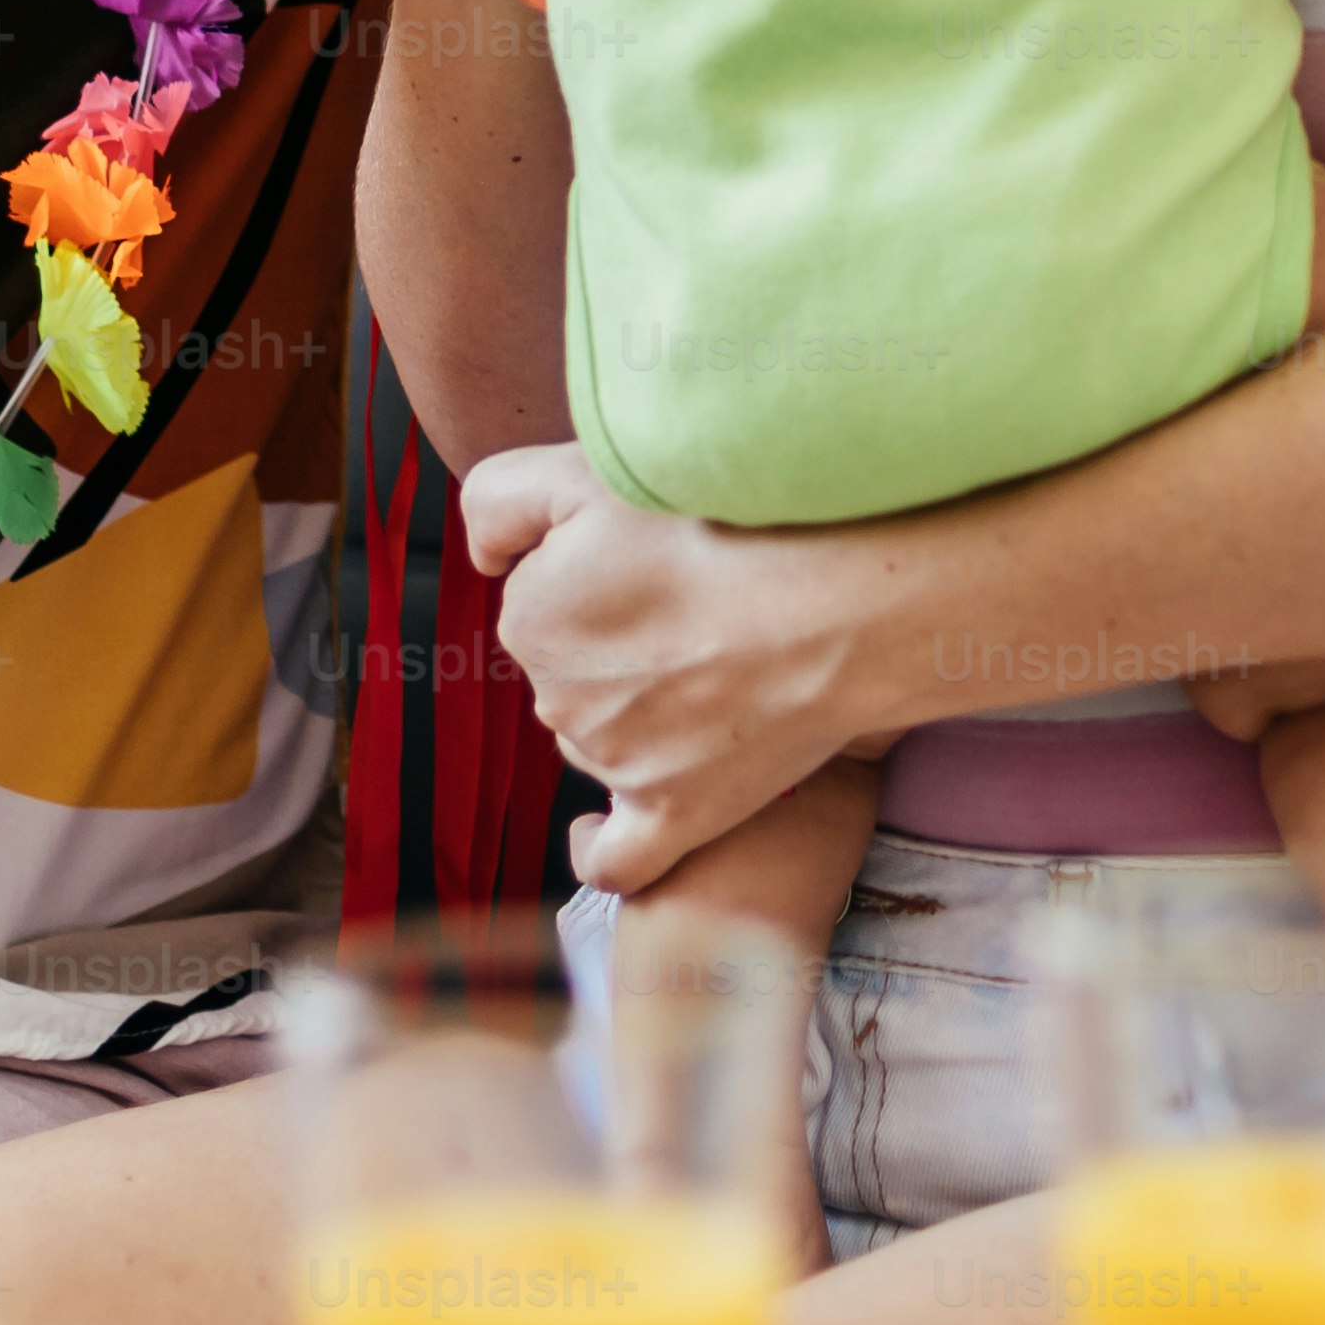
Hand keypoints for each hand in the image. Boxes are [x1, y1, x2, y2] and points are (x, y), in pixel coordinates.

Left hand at [462, 441, 866, 889]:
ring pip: (600, 739)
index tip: (660, 559)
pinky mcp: (673, 815)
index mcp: (531, 615)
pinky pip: (616, 856)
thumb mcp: (588, 468)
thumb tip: (484, 555)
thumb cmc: (727, 524)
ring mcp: (615, 764)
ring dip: (633, 716)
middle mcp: (558, 697)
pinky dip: (600, 843)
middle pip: (574, 671)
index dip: (601, 574)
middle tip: (701, 606)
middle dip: (619, 644)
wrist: (840, 601)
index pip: (546, 598)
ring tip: (715, 668)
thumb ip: (500, 501)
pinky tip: (605, 819)